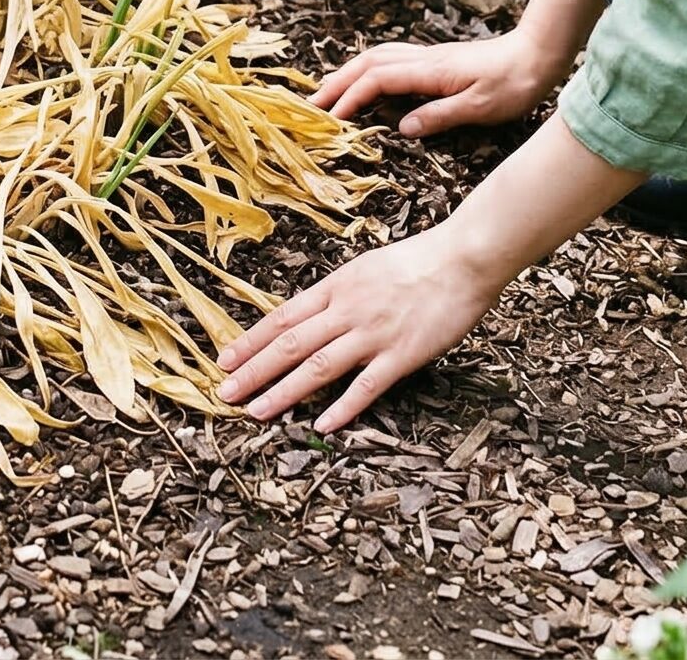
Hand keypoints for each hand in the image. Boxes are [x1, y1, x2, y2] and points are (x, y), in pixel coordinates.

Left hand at [216, 224, 504, 430]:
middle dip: (253, 371)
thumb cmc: (417, 261)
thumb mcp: (365, 268)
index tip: (225, 360)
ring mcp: (373, 333)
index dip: (251, 341)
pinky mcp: (401, 355)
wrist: (462, 259)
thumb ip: (338, 294)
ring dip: (283, 392)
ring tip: (255, 412)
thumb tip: (310, 315)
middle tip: (224, 393)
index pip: (282, 318)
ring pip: (317, 367)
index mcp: (336, 287)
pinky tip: (321, 426)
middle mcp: (346, 310)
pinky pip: (366, 386)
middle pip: (290, 344)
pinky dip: (342, 408)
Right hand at [314, 30, 557, 135]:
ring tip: (331, 91)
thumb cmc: (514, 83)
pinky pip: (391, 58)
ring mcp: (429, 56)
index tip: (331, 118)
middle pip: (368, 63)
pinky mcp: (436, 60)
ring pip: (377, 56)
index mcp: (430, 71)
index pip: (377, 80)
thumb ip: (439, 115)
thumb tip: (402, 128)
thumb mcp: (480, 107)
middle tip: (314, 103)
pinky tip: (368, 79)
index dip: (351, 97)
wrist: (537, 53)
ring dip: (350, 72)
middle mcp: (424, 59)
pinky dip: (368, 67)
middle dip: (338, 81)